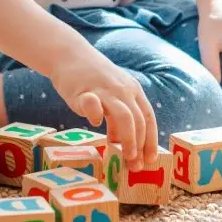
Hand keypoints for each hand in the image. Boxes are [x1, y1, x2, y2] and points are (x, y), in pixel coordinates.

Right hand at [49, 52, 156, 170]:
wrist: (70, 55)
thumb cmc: (92, 80)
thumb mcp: (112, 96)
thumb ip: (118, 118)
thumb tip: (123, 145)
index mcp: (133, 91)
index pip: (148, 118)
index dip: (151, 140)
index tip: (150, 160)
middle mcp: (123, 90)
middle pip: (139, 121)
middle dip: (139, 146)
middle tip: (134, 165)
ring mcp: (105, 89)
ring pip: (125, 116)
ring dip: (128, 139)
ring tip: (124, 156)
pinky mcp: (84, 90)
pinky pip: (93, 104)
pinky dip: (96, 116)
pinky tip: (95, 124)